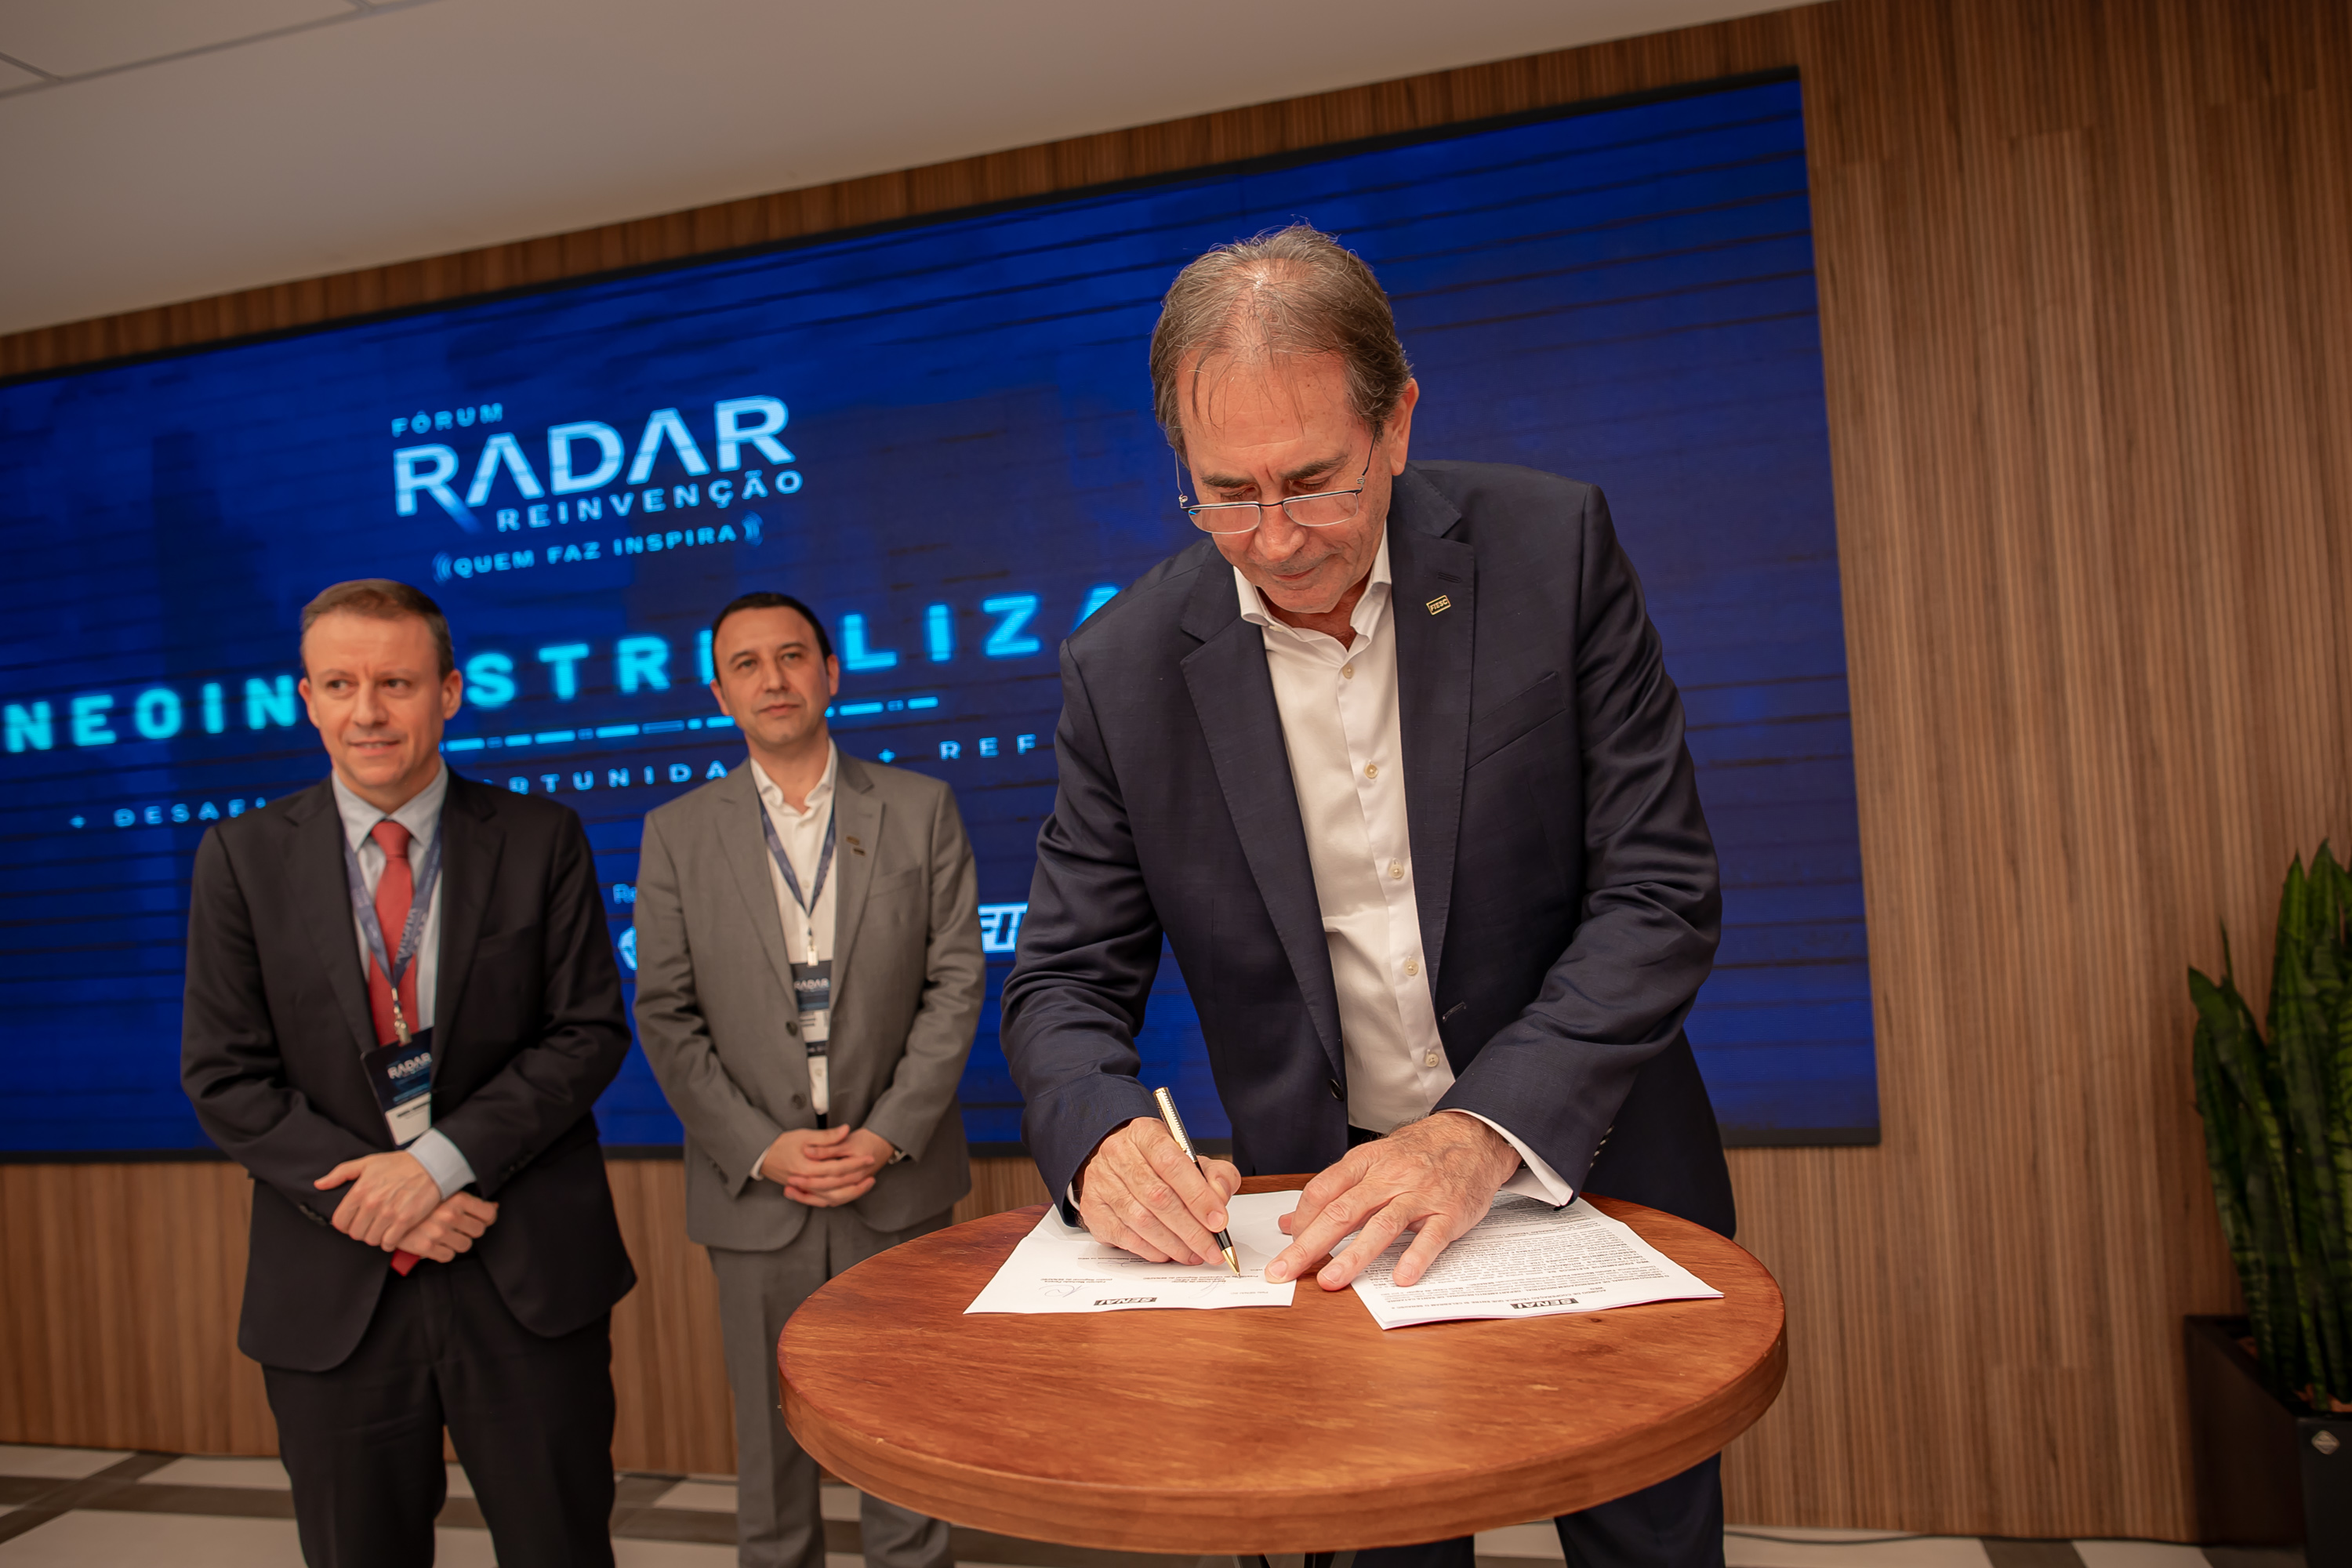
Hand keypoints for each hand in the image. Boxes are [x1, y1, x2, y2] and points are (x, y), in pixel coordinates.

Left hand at [315, 1150, 443, 1249]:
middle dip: (361, 1231)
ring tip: (382, 1228)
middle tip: (370, 1224)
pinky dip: (389, 1242)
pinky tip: (393, 1234)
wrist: (431, 1165)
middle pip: (355, 1233)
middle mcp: (372, 1203)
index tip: (353, 1221)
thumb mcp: (367, 1163)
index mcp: (359, 1190)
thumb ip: (340, 1174)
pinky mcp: (405, 1221)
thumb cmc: (400, 1164)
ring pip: (371, 1240)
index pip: (340, 1221)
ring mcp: (388, 1213)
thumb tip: (319, 1184)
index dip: (345, 1224)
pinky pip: (389, 1243)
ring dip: (376, 1237)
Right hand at [386, 1193, 498, 1263]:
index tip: (481, 1219)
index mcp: (457, 1199)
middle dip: (471, 1230)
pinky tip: (438, 1243)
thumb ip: (470, 1200)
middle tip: (461, 1227)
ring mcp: (438, 1232)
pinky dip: (445, 1252)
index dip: (487, 1218)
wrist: (387, 1210)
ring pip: (465, 1245)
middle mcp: (450, 1215)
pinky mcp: (426, 1247)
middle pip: (478, 1231)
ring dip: (458, 1242)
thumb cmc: (418, 1199)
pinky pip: (448, 1256)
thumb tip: (494, 1206)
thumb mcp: (445, 1192)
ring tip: (448, 1235)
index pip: (488, 1214)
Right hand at [760, 1126, 890, 1207]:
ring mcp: (804, 1189)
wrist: (762, 1155)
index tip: (869, 1157)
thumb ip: (827, 1136)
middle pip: (837, 1187)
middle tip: (872, 1172)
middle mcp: (806, 1182)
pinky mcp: (803, 1191)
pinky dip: (836, 1198)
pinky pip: (822, 1200)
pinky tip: (848, 1192)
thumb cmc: (782, 1143)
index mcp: (807, 1167)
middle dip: (857, 1180)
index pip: (837, 1169)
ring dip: (850, 1193)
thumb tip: (846, 1130)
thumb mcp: (804, 1135)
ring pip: (831, 1197)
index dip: (855, 1163)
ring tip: (865, 1184)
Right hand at [1076, 1117, 1241, 1264]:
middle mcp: (1118, 1153)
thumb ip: (1215, 1175)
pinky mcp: (1093, 1208)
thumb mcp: (1192, 1159)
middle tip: (1212, 1249)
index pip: (1173, 1164)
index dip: (1198, 1196)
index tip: (1219, 1221)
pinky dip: (1150, 1249)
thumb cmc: (1158, 1164)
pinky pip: (1124, 1235)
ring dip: (1173, 1244)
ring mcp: (1102, 1181)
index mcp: (1145, 1134)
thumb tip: (1219, 1197)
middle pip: (1158, 1196)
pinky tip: (1168, 1253)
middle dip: (1191, 1229)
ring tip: (1194, 1254)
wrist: (1117, 1163)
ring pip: (1141, 1220)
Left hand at [1267, 1113, 1519, 1289]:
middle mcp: (1389, 1178)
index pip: (1322, 1191)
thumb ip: (1331, 1192)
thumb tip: (1288, 1221)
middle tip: (1284, 1271)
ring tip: (1331, 1281)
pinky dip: (1416, 1257)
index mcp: (1365, 1163)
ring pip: (1382, 1226)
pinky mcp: (1449, 1212)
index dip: (1300, 1220)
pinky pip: (1431, 1237)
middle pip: (1342, 1212)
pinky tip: (1401, 1278)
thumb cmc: (1417, 1152)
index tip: (1285, 1245)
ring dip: (1354, 1256)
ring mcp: (1420, 1195)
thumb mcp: (1371, 1161)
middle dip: (1308, 1244)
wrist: (1473, 1136)